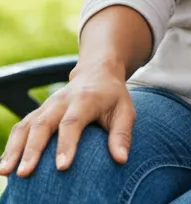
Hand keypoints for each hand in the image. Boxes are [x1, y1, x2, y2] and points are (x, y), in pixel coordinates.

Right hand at [0, 63, 134, 176]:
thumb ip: (122, 134)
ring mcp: (47, 106)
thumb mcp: (125, 110)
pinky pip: (20, 128)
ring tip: (6, 172)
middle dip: (33, 149)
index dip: (67, 143)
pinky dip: (10, 146)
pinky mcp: (37, 112)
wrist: (97, 72)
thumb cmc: (113, 97)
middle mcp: (62, 101)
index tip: (62, 167)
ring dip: (14, 148)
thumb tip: (121, 160)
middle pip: (43, 124)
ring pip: (26, 125)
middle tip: (25, 173)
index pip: (73, 121)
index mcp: (85, 99)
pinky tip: (4, 165)